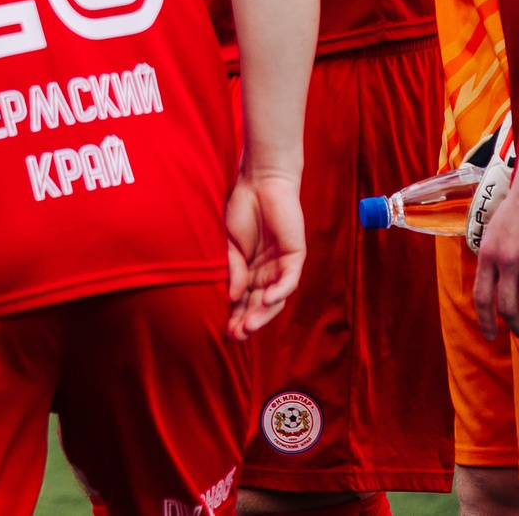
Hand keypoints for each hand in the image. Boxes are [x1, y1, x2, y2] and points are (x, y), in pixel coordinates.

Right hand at [221, 171, 305, 338]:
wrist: (258, 182)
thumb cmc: (241, 208)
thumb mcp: (229, 243)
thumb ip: (233, 269)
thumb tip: (232, 297)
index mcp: (250, 271)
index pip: (244, 300)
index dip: (234, 315)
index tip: (223, 330)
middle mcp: (267, 272)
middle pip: (259, 304)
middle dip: (247, 321)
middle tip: (234, 336)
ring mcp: (282, 266)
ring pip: (275, 298)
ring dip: (262, 313)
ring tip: (247, 326)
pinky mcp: (295, 256)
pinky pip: (289, 280)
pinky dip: (278, 292)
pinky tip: (265, 300)